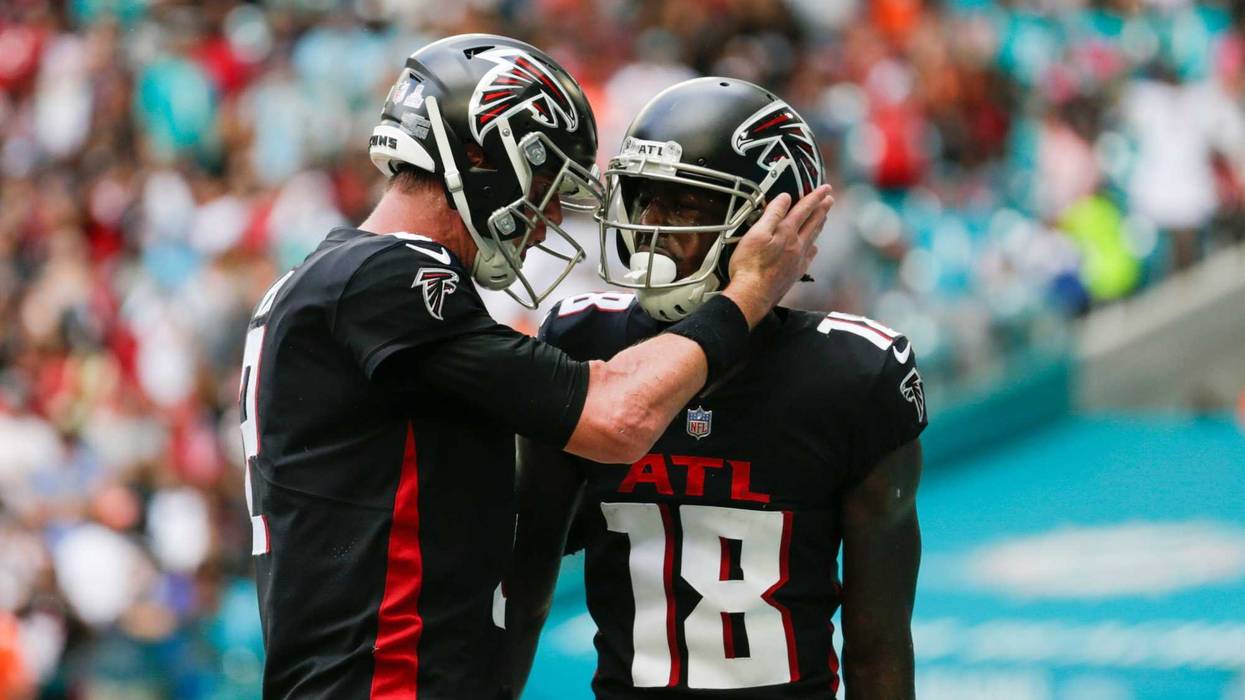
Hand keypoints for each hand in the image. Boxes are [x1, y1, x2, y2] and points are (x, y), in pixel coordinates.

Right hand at [722, 185, 833, 326]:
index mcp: (787, 232)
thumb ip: (772, 215)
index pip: (804, 209)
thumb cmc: (749, 265)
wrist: (752, 295)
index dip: (815, 196)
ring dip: (819, 224)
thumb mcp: (756, 234)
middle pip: (813, 222)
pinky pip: (809, 256)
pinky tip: (813, 246)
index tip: (825, 188)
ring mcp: (798, 260)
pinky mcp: (795, 273)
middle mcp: (797, 245)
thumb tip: (786, 197)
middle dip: (822, 208)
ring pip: (813, 237)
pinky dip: (813, 246)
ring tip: (824, 217)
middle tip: (830, 198)